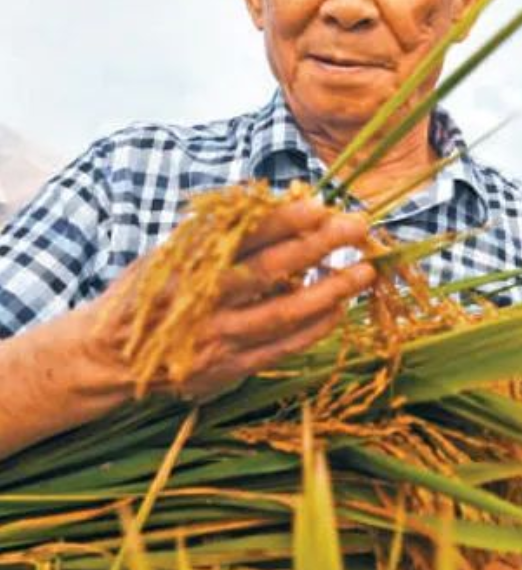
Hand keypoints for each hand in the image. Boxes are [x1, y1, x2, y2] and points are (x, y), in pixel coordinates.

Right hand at [84, 195, 374, 397]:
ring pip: (283, 313)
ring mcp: (218, 338)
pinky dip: (313, 329)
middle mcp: (203, 300)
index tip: (319, 204)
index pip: (241, 236)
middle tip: (357, 228)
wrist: (110, 357)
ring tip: (364, 272)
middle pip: (269, 271)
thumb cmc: (147, 293)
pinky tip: (339, 309)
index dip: (282, 220)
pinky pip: (281, 348)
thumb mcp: (168, 252)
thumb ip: (213, 232)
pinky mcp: (228, 368)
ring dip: (329, 291)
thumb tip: (266, 201)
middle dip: (318, 246)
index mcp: (187, 264)